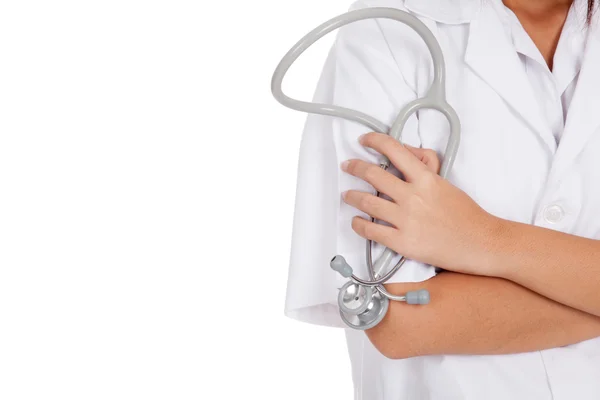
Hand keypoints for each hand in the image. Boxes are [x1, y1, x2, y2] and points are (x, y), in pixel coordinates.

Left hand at [341, 132, 503, 275]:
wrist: (480, 242)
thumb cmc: (466, 214)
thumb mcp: (445, 182)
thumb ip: (424, 168)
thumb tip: (404, 155)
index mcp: (425, 179)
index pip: (394, 150)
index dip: (375, 141)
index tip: (364, 141)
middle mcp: (413, 196)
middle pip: (373, 175)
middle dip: (355, 167)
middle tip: (348, 166)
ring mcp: (406, 220)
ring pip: (367, 202)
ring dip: (352, 196)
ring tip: (348, 195)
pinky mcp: (403, 242)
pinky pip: (371, 231)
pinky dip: (359, 224)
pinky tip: (356, 221)